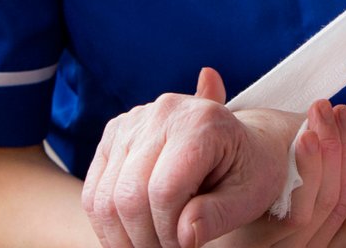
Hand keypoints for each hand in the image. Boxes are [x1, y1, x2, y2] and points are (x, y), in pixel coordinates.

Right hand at [83, 67, 294, 247]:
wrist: (246, 143)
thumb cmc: (252, 170)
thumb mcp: (249, 196)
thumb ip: (218, 215)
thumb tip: (184, 236)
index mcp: (203, 121)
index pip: (165, 191)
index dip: (169, 232)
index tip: (186, 247)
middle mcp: (164, 112)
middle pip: (129, 196)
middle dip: (145, 238)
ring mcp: (132, 120)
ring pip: (104, 198)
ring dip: (123, 236)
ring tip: (153, 245)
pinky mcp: (113, 134)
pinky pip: (94, 192)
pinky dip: (108, 224)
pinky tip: (134, 236)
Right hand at [208, 102, 345, 247]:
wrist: (222, 231)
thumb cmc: (199, 200)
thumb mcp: (199, 174)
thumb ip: (209, 131)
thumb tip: (208, 73)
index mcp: (248, 239)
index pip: (297, 211)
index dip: (310, 167)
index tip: (309, 131)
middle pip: (325, 204)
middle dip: (332, 150)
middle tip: (324, 107)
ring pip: (340, 208)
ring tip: (340, 114)